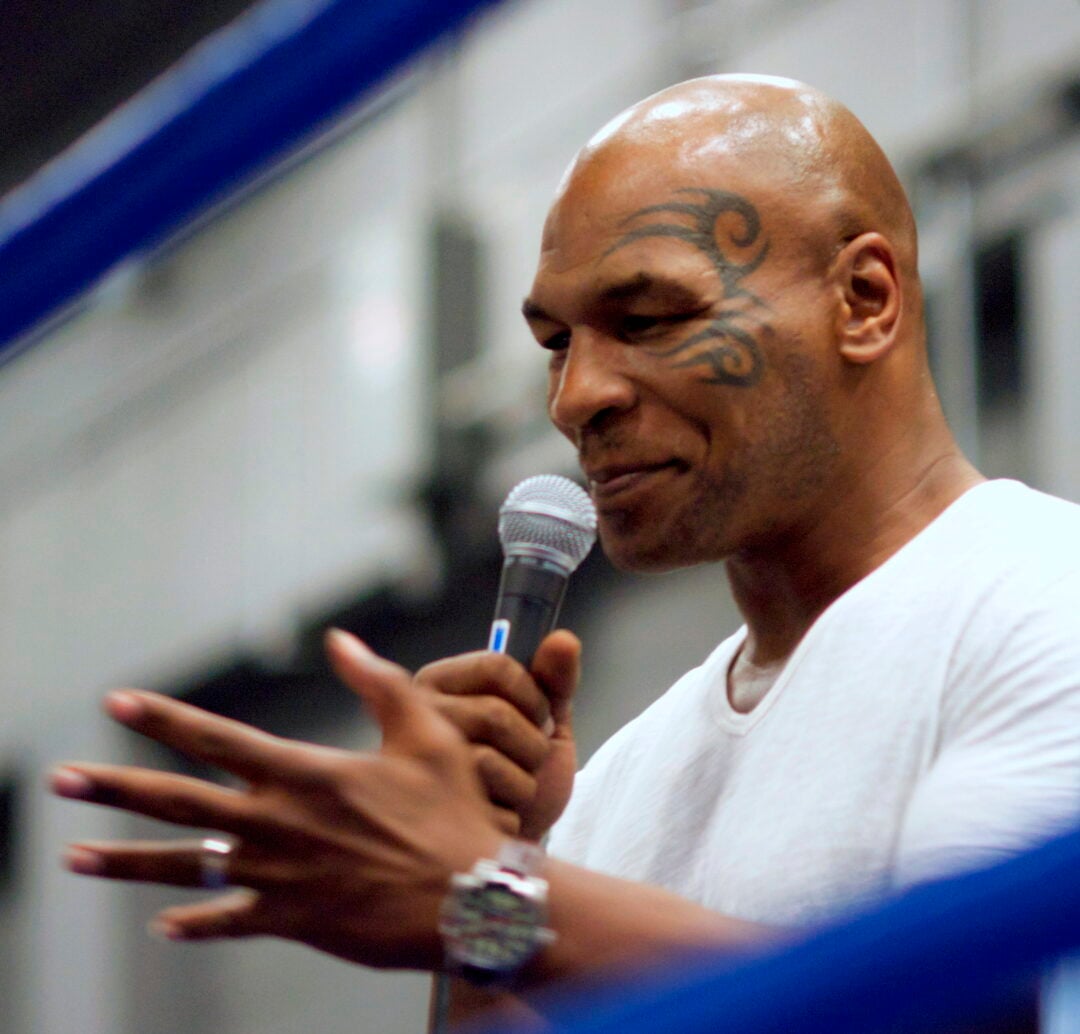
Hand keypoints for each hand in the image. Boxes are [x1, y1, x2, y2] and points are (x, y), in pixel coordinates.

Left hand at [49, 630, 503, 968]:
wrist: (470, 898)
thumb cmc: (452, 812)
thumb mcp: (426, 733)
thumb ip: (379, 681)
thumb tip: (341, 638)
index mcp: (305, 773)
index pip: (216, 739)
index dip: (163, 718)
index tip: (115, 703)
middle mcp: (278, 823)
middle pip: (179, 803)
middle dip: (113, 789)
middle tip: (59, 783)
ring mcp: (279, 877)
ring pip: (185, 868)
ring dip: (125, 862)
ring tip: (74, 857)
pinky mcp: (293, 921)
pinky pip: (229, 924)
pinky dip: (195, 924)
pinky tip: (163, 925)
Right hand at [413, 630, 580, 840]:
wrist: (513, 842)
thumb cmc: (524, 772)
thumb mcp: (547, 720)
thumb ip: (555, 680)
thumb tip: (564, 639)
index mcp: (441, 681)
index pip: (497, 665)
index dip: (533, 694)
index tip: (539, 716)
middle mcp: (418, 715)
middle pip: (495, 713)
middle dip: (531, 744)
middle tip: (528, 758)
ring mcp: (418, 764)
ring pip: (487, 759)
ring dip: (523, 780)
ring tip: (515, 786)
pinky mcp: (428, 810)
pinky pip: (483, 804)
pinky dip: (511, 811)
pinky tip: (501, 813)